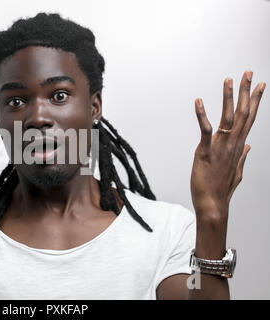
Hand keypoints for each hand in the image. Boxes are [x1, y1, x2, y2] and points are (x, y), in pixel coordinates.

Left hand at [190, 70, 265, 221]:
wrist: (212, 204)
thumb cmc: (221, 188)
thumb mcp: (236, 170)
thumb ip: (242, 156)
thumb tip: (248, 146)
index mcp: (239, 146)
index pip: (250, 119)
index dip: (255, 101)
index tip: (261, 85)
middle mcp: (233, 143)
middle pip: (243, 113)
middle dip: (246, 92)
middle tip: (249, 72)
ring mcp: (220, 146)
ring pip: (228, 117)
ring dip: (228, 97)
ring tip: (229, 79)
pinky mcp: (206, 151)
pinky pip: (205, 129)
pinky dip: (202, 114)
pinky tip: (198, 101)